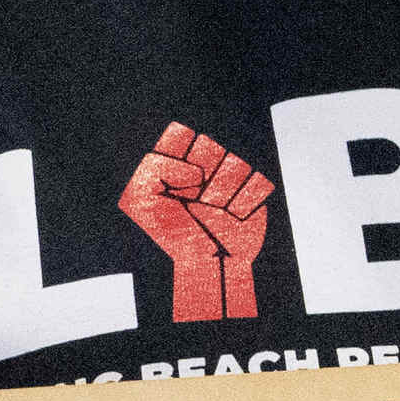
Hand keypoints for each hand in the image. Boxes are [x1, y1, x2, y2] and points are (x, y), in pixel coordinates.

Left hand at [115, 123, 274, 321]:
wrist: (205, 266)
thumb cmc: (171, 235)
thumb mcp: (141, 200)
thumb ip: (157, 169)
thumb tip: (198, 171)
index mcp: (174, 163)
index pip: (179, 134)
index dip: (177, 152)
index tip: (172, 181)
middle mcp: (203, 166)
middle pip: (211, 145)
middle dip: (201, 173)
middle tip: (191, 198)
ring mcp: (230, 179)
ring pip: (236, 163)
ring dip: (222, 193)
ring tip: (211, 212)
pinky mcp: (254, 193)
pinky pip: (258, 183)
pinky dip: (244, 204)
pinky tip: (232, 218)